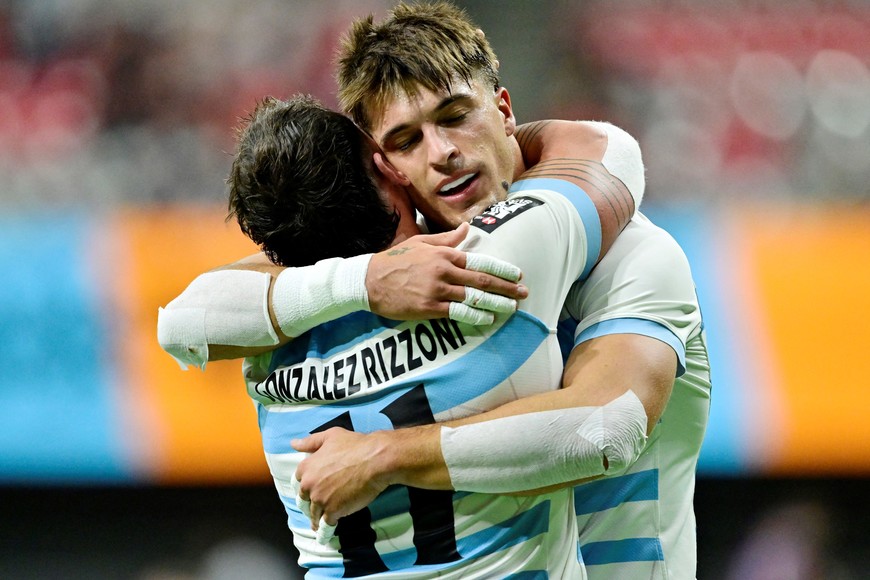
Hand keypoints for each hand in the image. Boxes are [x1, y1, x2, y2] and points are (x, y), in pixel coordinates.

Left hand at [292, 428, 392, 534]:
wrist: (375, 460)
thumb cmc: (355, 445)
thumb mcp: (330, 436)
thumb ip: (310, 442)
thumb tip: (294, 443)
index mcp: (307, 467)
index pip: (298, 482)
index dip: (304, 487)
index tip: (307, 492)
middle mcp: (309, 485)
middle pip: (303, 500)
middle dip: (308, 505)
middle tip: (314, 508)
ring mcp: (321, 499)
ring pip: (314, 514)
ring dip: (316, 520)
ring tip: (318, 525)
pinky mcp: (333, 512)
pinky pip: (325, 526)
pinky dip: (324, 533)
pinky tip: (323, 538)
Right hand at [366, 223, 527, 323]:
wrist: (368, 280)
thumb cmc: (395, 260)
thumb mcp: (421, 242)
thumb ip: (447, 239)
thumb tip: (468, 228)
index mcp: (443, 254)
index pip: (480, 262)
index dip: (501, 270)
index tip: (518, 275)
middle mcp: (443, 271)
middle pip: (481, 281)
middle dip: (506, 288)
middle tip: (524, 293)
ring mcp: (436, 291)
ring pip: (473, 298)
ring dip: (495, 304)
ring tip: (511, 308)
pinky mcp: (428, 308)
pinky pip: (457, 313)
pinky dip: (474, 315)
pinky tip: (487, 318)